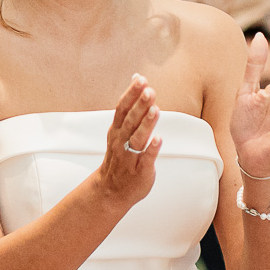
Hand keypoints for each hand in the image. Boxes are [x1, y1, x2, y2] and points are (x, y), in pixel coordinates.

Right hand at [95, 75, 162, 206]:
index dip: (131, 94)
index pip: (122, 109)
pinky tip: (158, 140)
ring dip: (146, 124)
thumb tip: (138, 79)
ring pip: (137, 138)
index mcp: (117, 131)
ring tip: (155, 110)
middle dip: (139, 105)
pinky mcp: (140, 171)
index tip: (140, 80)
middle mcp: (121, 142)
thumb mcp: (121, 130)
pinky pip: (146, 159)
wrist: (111, 190)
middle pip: (130, 121)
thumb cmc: (120, 157)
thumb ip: (131, 107)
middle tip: (149, 90)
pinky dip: (151, 149)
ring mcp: (130, 157)